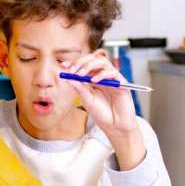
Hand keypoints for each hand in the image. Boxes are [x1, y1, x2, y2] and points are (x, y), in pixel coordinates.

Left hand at [61, 52, 144, 167]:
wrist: (114, 126)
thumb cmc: (102, 113)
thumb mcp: (87, 100)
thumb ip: (79, 88)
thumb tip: (68, 77)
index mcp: (93, 79)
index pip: (83, 65)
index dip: (74, 63)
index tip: (63, 66)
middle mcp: (102, 76)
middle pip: (93, 59)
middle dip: (81, 62)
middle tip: (73, 69)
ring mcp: (112, 78)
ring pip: (102, 61)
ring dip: (90, 65)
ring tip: (82, 74)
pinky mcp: (121, 83)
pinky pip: (112, 72)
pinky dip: (102, 74)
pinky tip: (94, 81)